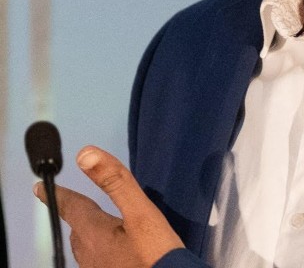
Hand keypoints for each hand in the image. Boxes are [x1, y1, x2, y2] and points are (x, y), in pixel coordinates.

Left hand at [33, 146, 183, 267]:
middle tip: (79, 204)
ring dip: (90, 232)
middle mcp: (89, 255)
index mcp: (94, 233)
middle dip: (78, 215)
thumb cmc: (155, 253)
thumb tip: (85, 154)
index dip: (57, 194)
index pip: (71, 207)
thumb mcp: (141, 212)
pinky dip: (102, 248)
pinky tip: (117, 249)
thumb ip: (116, 183)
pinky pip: (97, 260)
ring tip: (101, 224)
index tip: (39, 188)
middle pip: (78, 230)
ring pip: (86, 247)